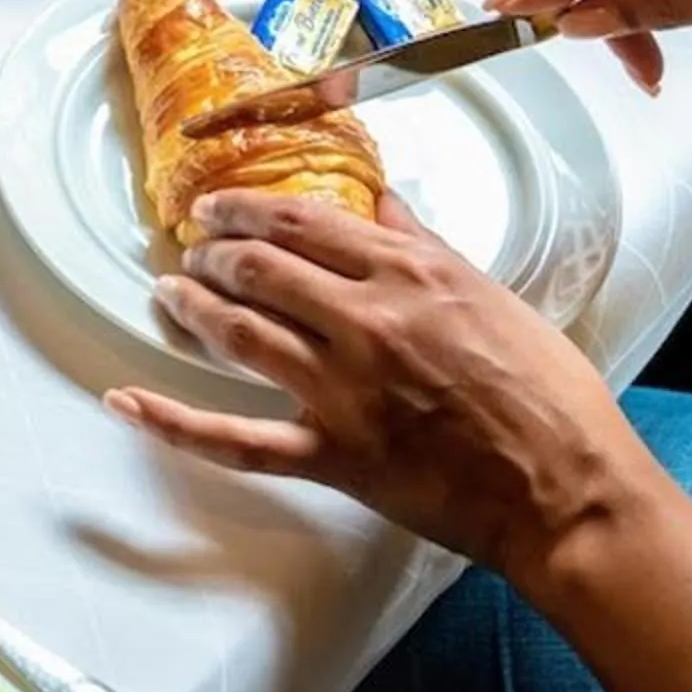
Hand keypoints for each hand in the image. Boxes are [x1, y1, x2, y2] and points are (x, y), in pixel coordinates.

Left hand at [105, 190, 654, 585]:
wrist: (566, 488)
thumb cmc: (550, 396)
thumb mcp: (495, 295)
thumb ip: (428, 247)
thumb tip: (383, 202)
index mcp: (410, 274)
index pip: (304, 221)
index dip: (248, 209)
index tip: (220, 207)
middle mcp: (366, 321)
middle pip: (259, 268)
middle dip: (212, 252)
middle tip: (191, 248)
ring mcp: (342, 390)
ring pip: (239, 333)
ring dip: (191, 308)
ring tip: (167, 293)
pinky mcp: (333, 455)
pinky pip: (235, 439)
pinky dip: (173, 421)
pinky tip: (125, 401)